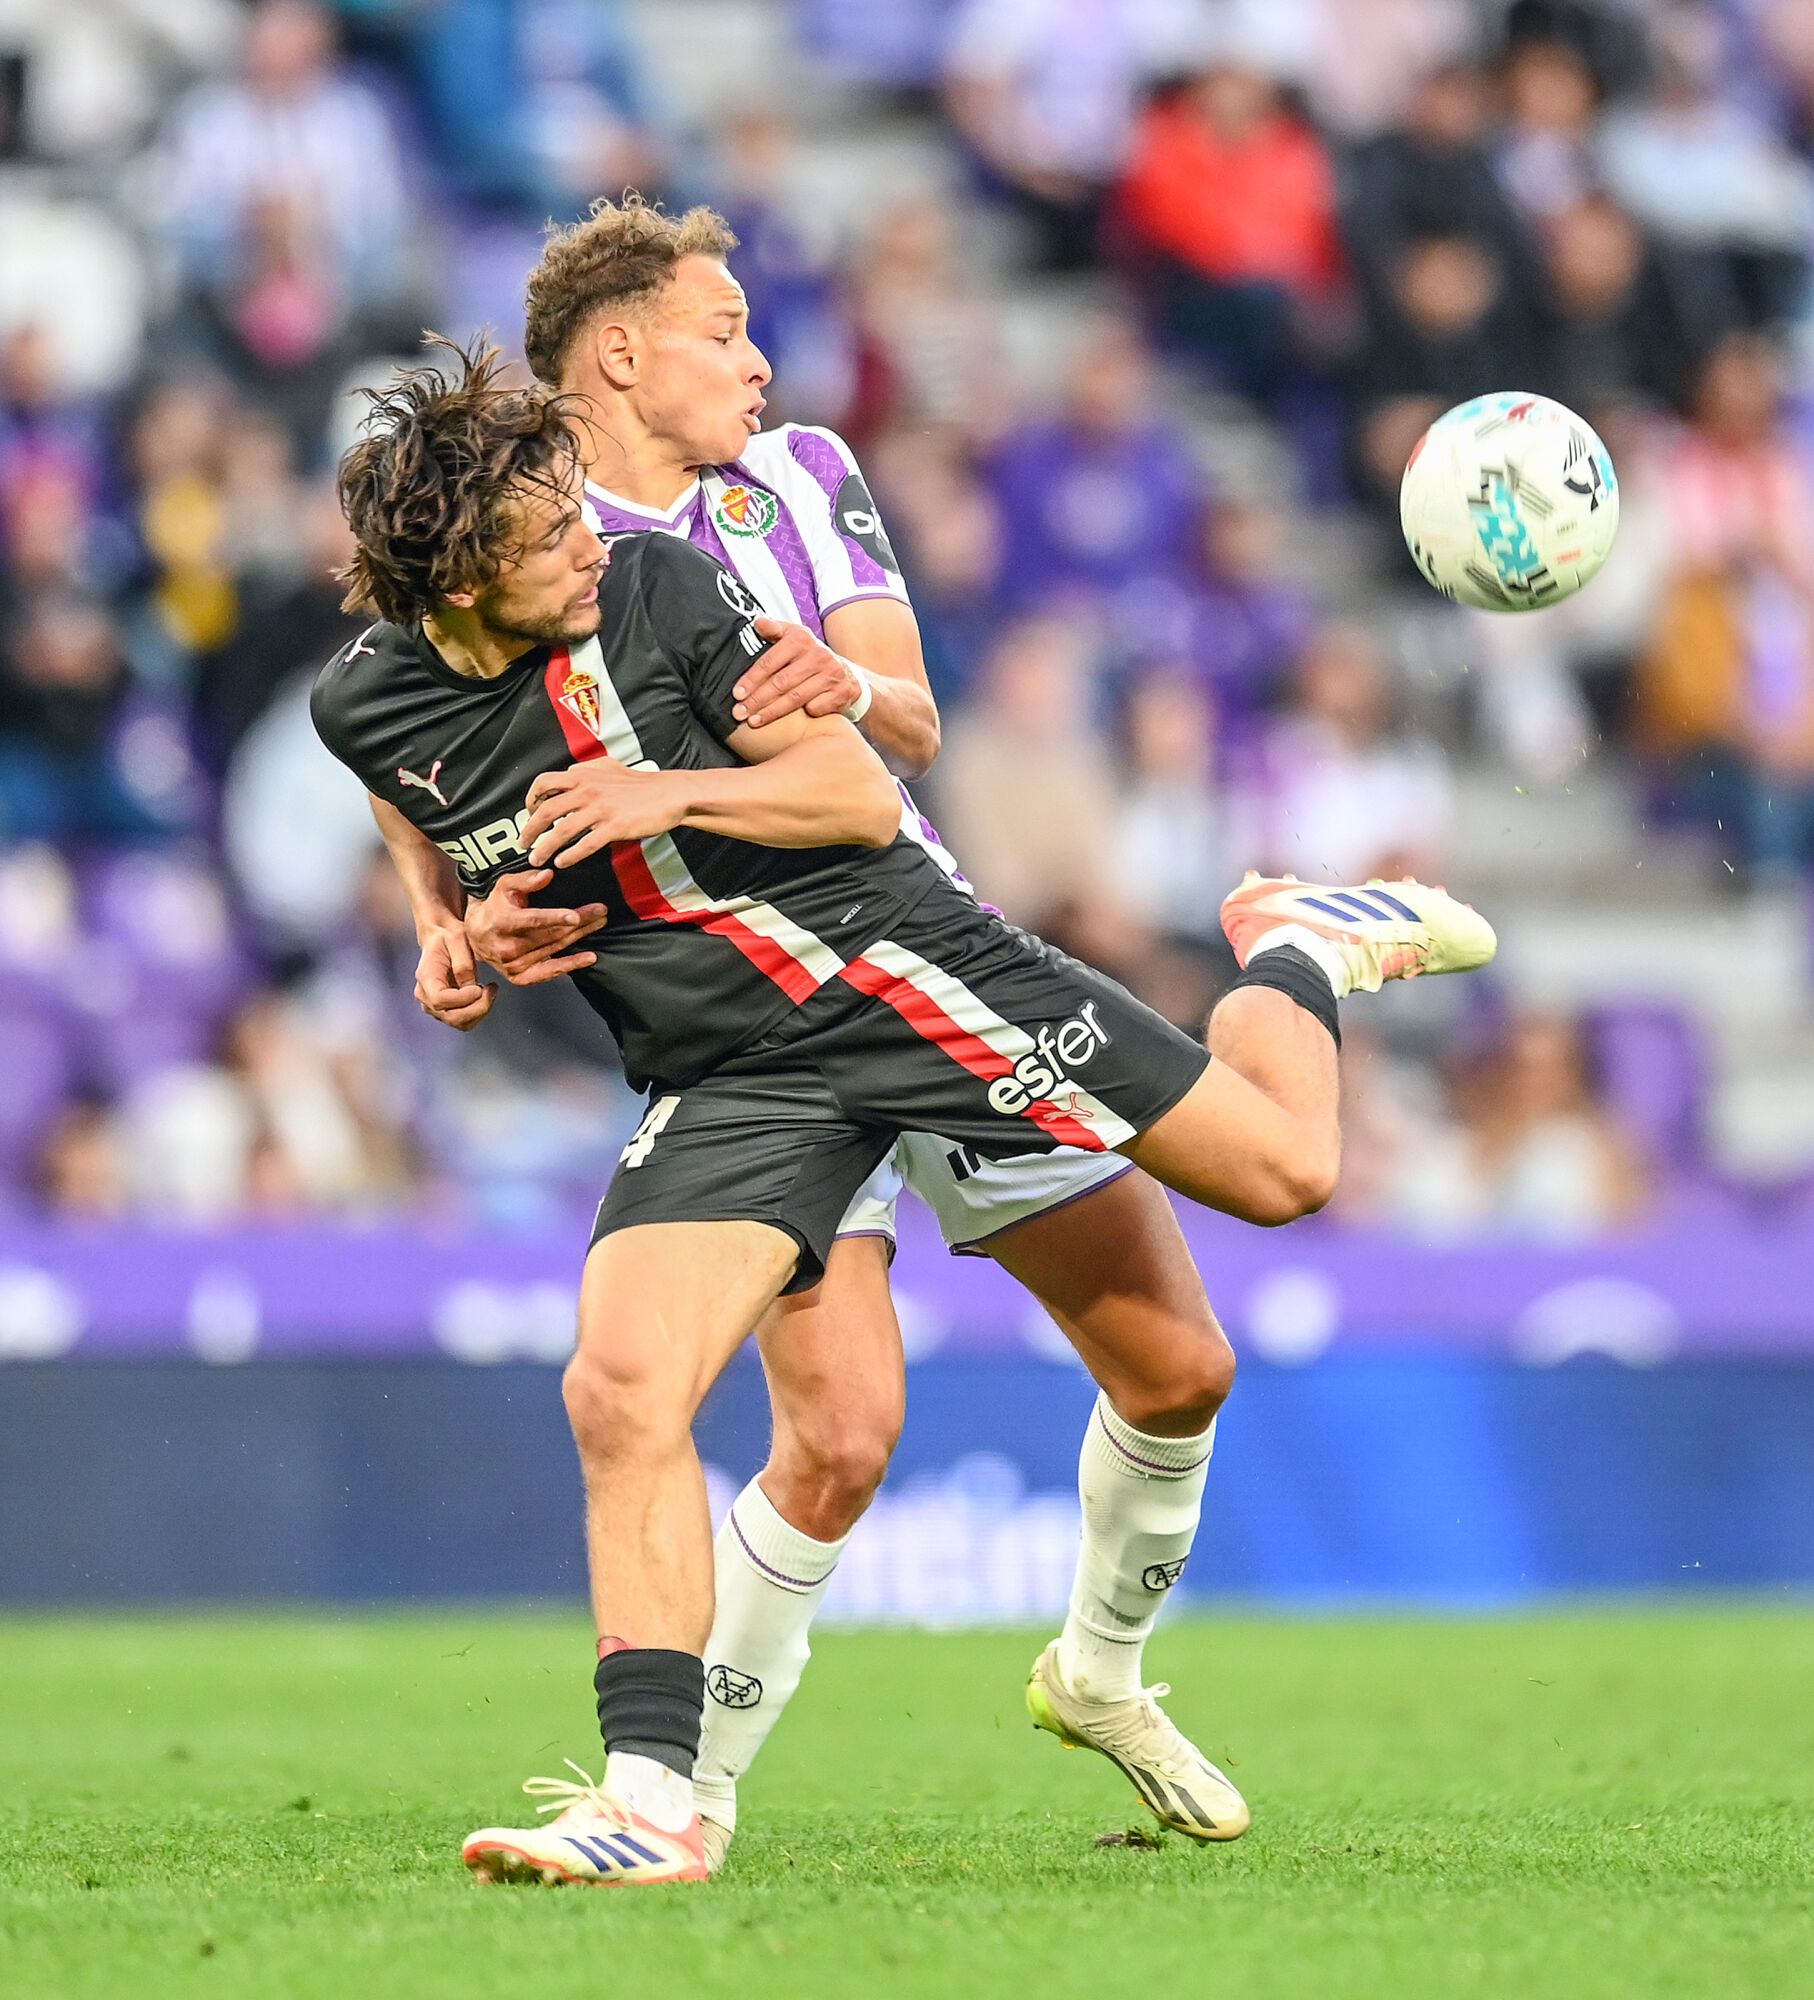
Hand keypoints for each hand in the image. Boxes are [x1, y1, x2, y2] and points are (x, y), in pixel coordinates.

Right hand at [414, 920, 496, 1029]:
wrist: (441, 940)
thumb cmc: (449, 937)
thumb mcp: (457, 938)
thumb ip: (463, 963)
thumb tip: (470, 987)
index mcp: (426, 977)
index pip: (440, 1000)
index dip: (463, 998)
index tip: (481, 986)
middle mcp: (425, 995)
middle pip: (451, 1017)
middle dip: (478, 1008)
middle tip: (493, 989)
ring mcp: (434, 1006)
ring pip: (460, 1022)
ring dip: (480, 1010)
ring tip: (490, 989)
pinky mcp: (445, 1010)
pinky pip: (464, 1021)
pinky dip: (479, 1011)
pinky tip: (485, 994)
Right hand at [466, 868, 608, 984]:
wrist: (475, 935)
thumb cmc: (493, 907)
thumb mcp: (504, 886)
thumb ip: (525, 880)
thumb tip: (548, 875)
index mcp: (502, 922)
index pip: (532, 920)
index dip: (555, 918)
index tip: (575, 916)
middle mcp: (508, 947)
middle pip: (551, 934)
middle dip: (579, 922)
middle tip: (600, 911)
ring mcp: (514, 964)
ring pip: (555, 948)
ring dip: (580, 936)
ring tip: (598, 923)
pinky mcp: (520, 977)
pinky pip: (549, 972)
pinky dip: (571, 965)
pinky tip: (588, 957)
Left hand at [522, 758, 689, 867]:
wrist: (669, 794)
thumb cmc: (641, 783)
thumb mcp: (609, 767)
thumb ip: (586, 770)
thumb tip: (569, 773)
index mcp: (583, 775)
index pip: (544, 783)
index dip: (531, 799)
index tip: (529, 813)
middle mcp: (587, 790)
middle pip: (546, 810)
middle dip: (530, 829)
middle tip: (523, 843)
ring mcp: (601, 809)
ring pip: (562, 830)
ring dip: (545, 847)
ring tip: (537, 859)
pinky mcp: (615, 827)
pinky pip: (585, 844)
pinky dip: (570, 855)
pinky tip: (562, 862)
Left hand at [732, 618, 864, 727]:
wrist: (848, 673)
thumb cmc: (811, 656)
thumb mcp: (795, 636)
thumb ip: (775, 629)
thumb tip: (758, 623)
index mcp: (801, 639)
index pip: (770, 662)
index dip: (751, 679)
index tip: (737, 694)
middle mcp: (818, 655)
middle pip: (780, 683)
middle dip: (757, 700)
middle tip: (739, 713)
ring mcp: (831, 675)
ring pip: (795, 699)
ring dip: (771, 712)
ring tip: (753, 721)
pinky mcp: (841, 692)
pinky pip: (815, 708)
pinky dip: (802, 715)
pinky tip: (789, 723)